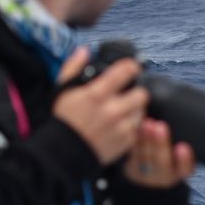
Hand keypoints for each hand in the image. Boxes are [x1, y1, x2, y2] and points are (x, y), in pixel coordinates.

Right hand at [53, 46, 148, 165]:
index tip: (131, 68)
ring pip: (141, 113)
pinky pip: (137, 130)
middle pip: (142, 94)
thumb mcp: (62, 90)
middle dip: (136, 92)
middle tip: (128, 95)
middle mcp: (112, 111)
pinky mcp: (124, 143)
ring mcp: (120, 129)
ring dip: (134, 111)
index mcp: (97, 94)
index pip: (126, 71)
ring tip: (122, 112)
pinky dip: (131, 128)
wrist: (62, 153)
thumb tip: (84, 51)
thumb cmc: (62, 120)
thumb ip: (73, 67)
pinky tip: (119, 127)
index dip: (131, 66)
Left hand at [124, 119, 195, 187]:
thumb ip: (182, 146)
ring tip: (146, 123)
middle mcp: (164, 176)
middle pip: (162, 163)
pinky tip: (135, 127)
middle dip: (160, 144)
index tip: (183, 147)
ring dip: (145, 139)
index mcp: (180, 173)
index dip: (184, 160)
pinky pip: (131, 156)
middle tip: (159, 126)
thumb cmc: (170, 161)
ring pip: (144, 158)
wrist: (147, 180)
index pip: (185, 169)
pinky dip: (134, 141)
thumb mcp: (179, 158)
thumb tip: (187, 116)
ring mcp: (146, 175)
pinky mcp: (132, 170)